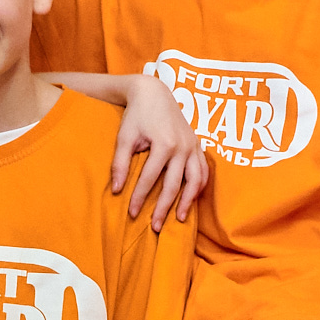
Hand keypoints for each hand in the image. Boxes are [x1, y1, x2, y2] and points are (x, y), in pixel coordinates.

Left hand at [104, 72, 207, 227]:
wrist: (154, 93)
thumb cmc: (137, 115)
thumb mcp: (125, 136)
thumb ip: (120, 163)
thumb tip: (116, 190)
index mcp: (164, 144)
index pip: (150, 178)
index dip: (140, 198)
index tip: (132, 214)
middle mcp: (183, 147)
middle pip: (174, 185)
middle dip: (164, 208)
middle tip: (155, 227)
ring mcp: (193, 146)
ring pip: (195, 180)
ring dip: (187, 202)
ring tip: (179, 219)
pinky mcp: (197, 145)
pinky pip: (204, 170)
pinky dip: (199, 186)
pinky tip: (191, 199)